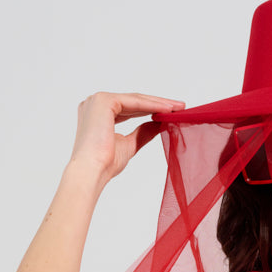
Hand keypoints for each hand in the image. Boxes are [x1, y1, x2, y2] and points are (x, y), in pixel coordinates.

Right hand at [69, 91, 185, 183]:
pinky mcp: (104, 100)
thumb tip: (158, 124)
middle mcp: (95, 103)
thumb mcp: (129, 145)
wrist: (92, 172)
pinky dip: (152, 105)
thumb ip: (142, 133)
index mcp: (98, 114)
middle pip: (133, 101)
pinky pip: (134, 101)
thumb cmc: (105, 165)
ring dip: (158, 103)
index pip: (129, 108)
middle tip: (179, 107)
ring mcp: (98, 100)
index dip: (150, 110)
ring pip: (135, 100)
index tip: (170, 113)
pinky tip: (168, 110)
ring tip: (178, 108)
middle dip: (158, 104)